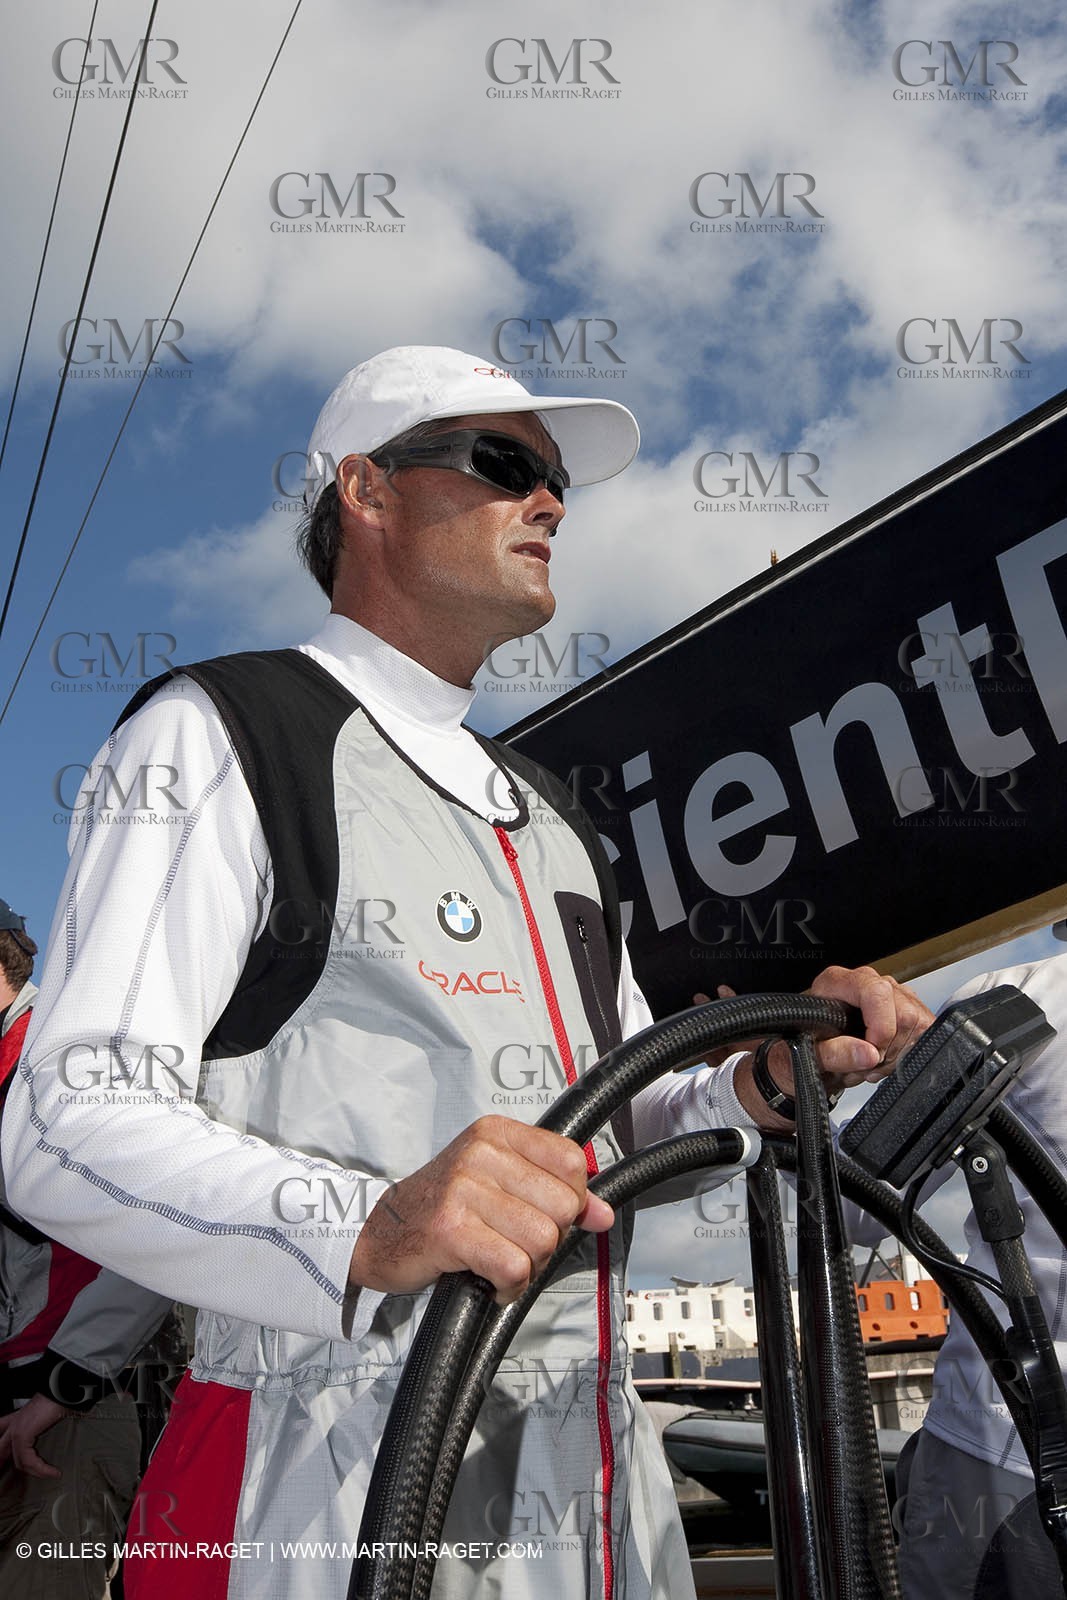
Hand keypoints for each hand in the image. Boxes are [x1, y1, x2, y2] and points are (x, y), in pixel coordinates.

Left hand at [0, 1394, 74, 1478]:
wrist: (61, 1391)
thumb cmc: (58, 1401)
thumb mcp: (47, 1416)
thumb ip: (43, 1428)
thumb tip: (54, 1439)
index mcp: (18, 1419)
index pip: (2, 1438)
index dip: (2, 1455)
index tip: (5, 1465)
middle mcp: (14, 1425)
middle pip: (1, 1450)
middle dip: (4, 1464)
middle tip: (18, 1475)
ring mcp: (16, 1430)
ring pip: (19, 1461)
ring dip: (36, 1471)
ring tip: (50, 1473)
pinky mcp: (23, 1434)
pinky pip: (29, 1460)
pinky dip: (42, 1468)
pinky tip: (51, 1471)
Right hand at [348, 1115, 614, 1304]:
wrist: (378, 1234)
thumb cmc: (441, 1210)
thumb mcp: (498, 1184)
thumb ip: (553, 1192)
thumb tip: (603, 1214)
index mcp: (496, 1133)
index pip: (572, 1163)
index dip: (571, 1200)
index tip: (545, 1215)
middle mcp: (481, 1153)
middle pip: (564, 1206)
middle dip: (549, 1238)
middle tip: (514, 1243)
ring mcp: (463, 1188)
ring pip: (543, 1239)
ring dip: (528, 1266)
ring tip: (499, 1260)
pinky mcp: (450, 1229)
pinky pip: (514, 1266)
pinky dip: (510, 1286)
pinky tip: (491, 1280)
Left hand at [806, 964, 932, 1085]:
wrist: (814, 1054)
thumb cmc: (806, 1045)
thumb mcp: (808, 1054)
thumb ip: (834, 1053)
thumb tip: (868, 1054)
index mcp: (837, 982)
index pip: (876, 992)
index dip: (881, 1027)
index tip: (872, 1052)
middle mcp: (866, 982)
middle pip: (903, 1013)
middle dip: (887, 1050)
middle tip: (864, 1065)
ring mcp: (889, 993)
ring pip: (917, 1024)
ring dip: (895, 1055)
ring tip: (868, 1063)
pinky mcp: (906, 1008)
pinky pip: (924, 1032)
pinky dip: (906, 1054)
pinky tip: (882, 1059)